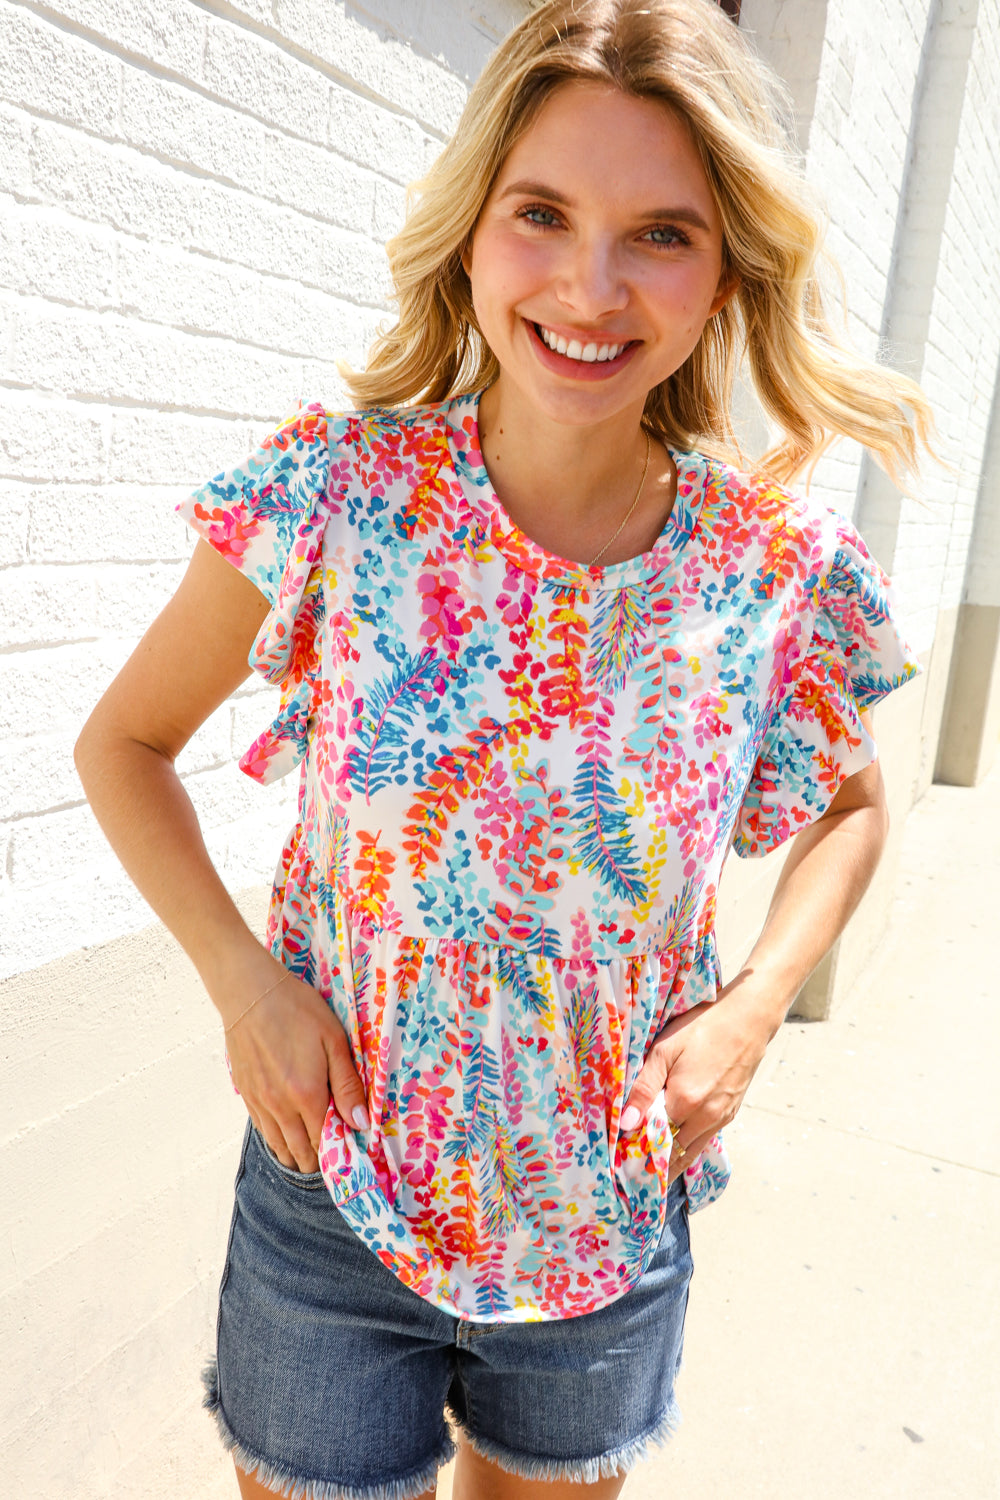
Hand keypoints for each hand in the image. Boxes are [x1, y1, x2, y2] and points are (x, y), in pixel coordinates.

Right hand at [218, 958, 368, 1173]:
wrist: (250, 993)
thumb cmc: (297, 1009)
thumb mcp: (333, 1040)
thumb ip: (347, 1084)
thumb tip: (360, 1123)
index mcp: (306, 1094)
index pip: (324, 1141)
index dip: (338, 1149)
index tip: (350, 1149)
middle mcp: (280, 1106)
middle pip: (300, 1151)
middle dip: (318, 1159)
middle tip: (332, 1155)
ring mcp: (259, 1102)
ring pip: (279, 1145)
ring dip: (296, 1155)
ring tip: (310, 1157)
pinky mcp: (246, 1094)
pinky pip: (262, 1130)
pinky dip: (276, 1140)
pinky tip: (285, 1137)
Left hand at [620, 979, 775, 1182]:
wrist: (748, 1021)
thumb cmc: (702, 1029)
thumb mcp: (665, 1051)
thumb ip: (644, 1089)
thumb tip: (626, 1124)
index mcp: (686, 1103)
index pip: (654, 1140)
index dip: (636, 1151)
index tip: (618, 1160)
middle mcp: (706, 1118)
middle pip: (673, 1153)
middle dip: (651, 1163)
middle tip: (628, 1171)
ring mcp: (721, 1119)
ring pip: (689, 1152)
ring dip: (669, 1162)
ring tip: (647, 1169)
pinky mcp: (730, 1114)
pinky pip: (703, 1141)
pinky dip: (686, 1149)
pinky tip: (672, 1148)